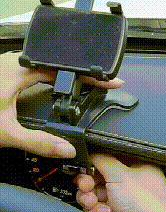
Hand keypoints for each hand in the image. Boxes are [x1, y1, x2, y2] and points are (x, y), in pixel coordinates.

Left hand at [0, 52, 122, 157]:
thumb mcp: (6, 133)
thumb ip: (39, 142)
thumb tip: (66, 148)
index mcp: (18, 71)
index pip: (65, 71)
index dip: (91, 78)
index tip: (110, 82)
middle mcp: (13, 63)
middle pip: (59, 65)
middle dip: (81, 76)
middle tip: (99, 86)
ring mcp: (7, 65)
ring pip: (45, 66)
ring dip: (64, 76)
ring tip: (82, 86)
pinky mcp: (3, 71)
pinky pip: (33, 69)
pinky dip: (49, 78)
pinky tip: (52, 88)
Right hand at [76, 155, 165, 211]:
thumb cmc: (147, 202)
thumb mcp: (121, 173)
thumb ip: (102, 160)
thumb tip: (89, 152)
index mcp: (137, 167)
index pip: (110, 160)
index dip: (95, 163)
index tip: (85, 167)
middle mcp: (130, 184)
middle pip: (99, 178)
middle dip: (88, 182)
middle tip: (86, 185)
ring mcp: (122, 202)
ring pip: (94, 195)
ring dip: (89, 198)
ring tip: (92, 202)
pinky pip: (96, 211)